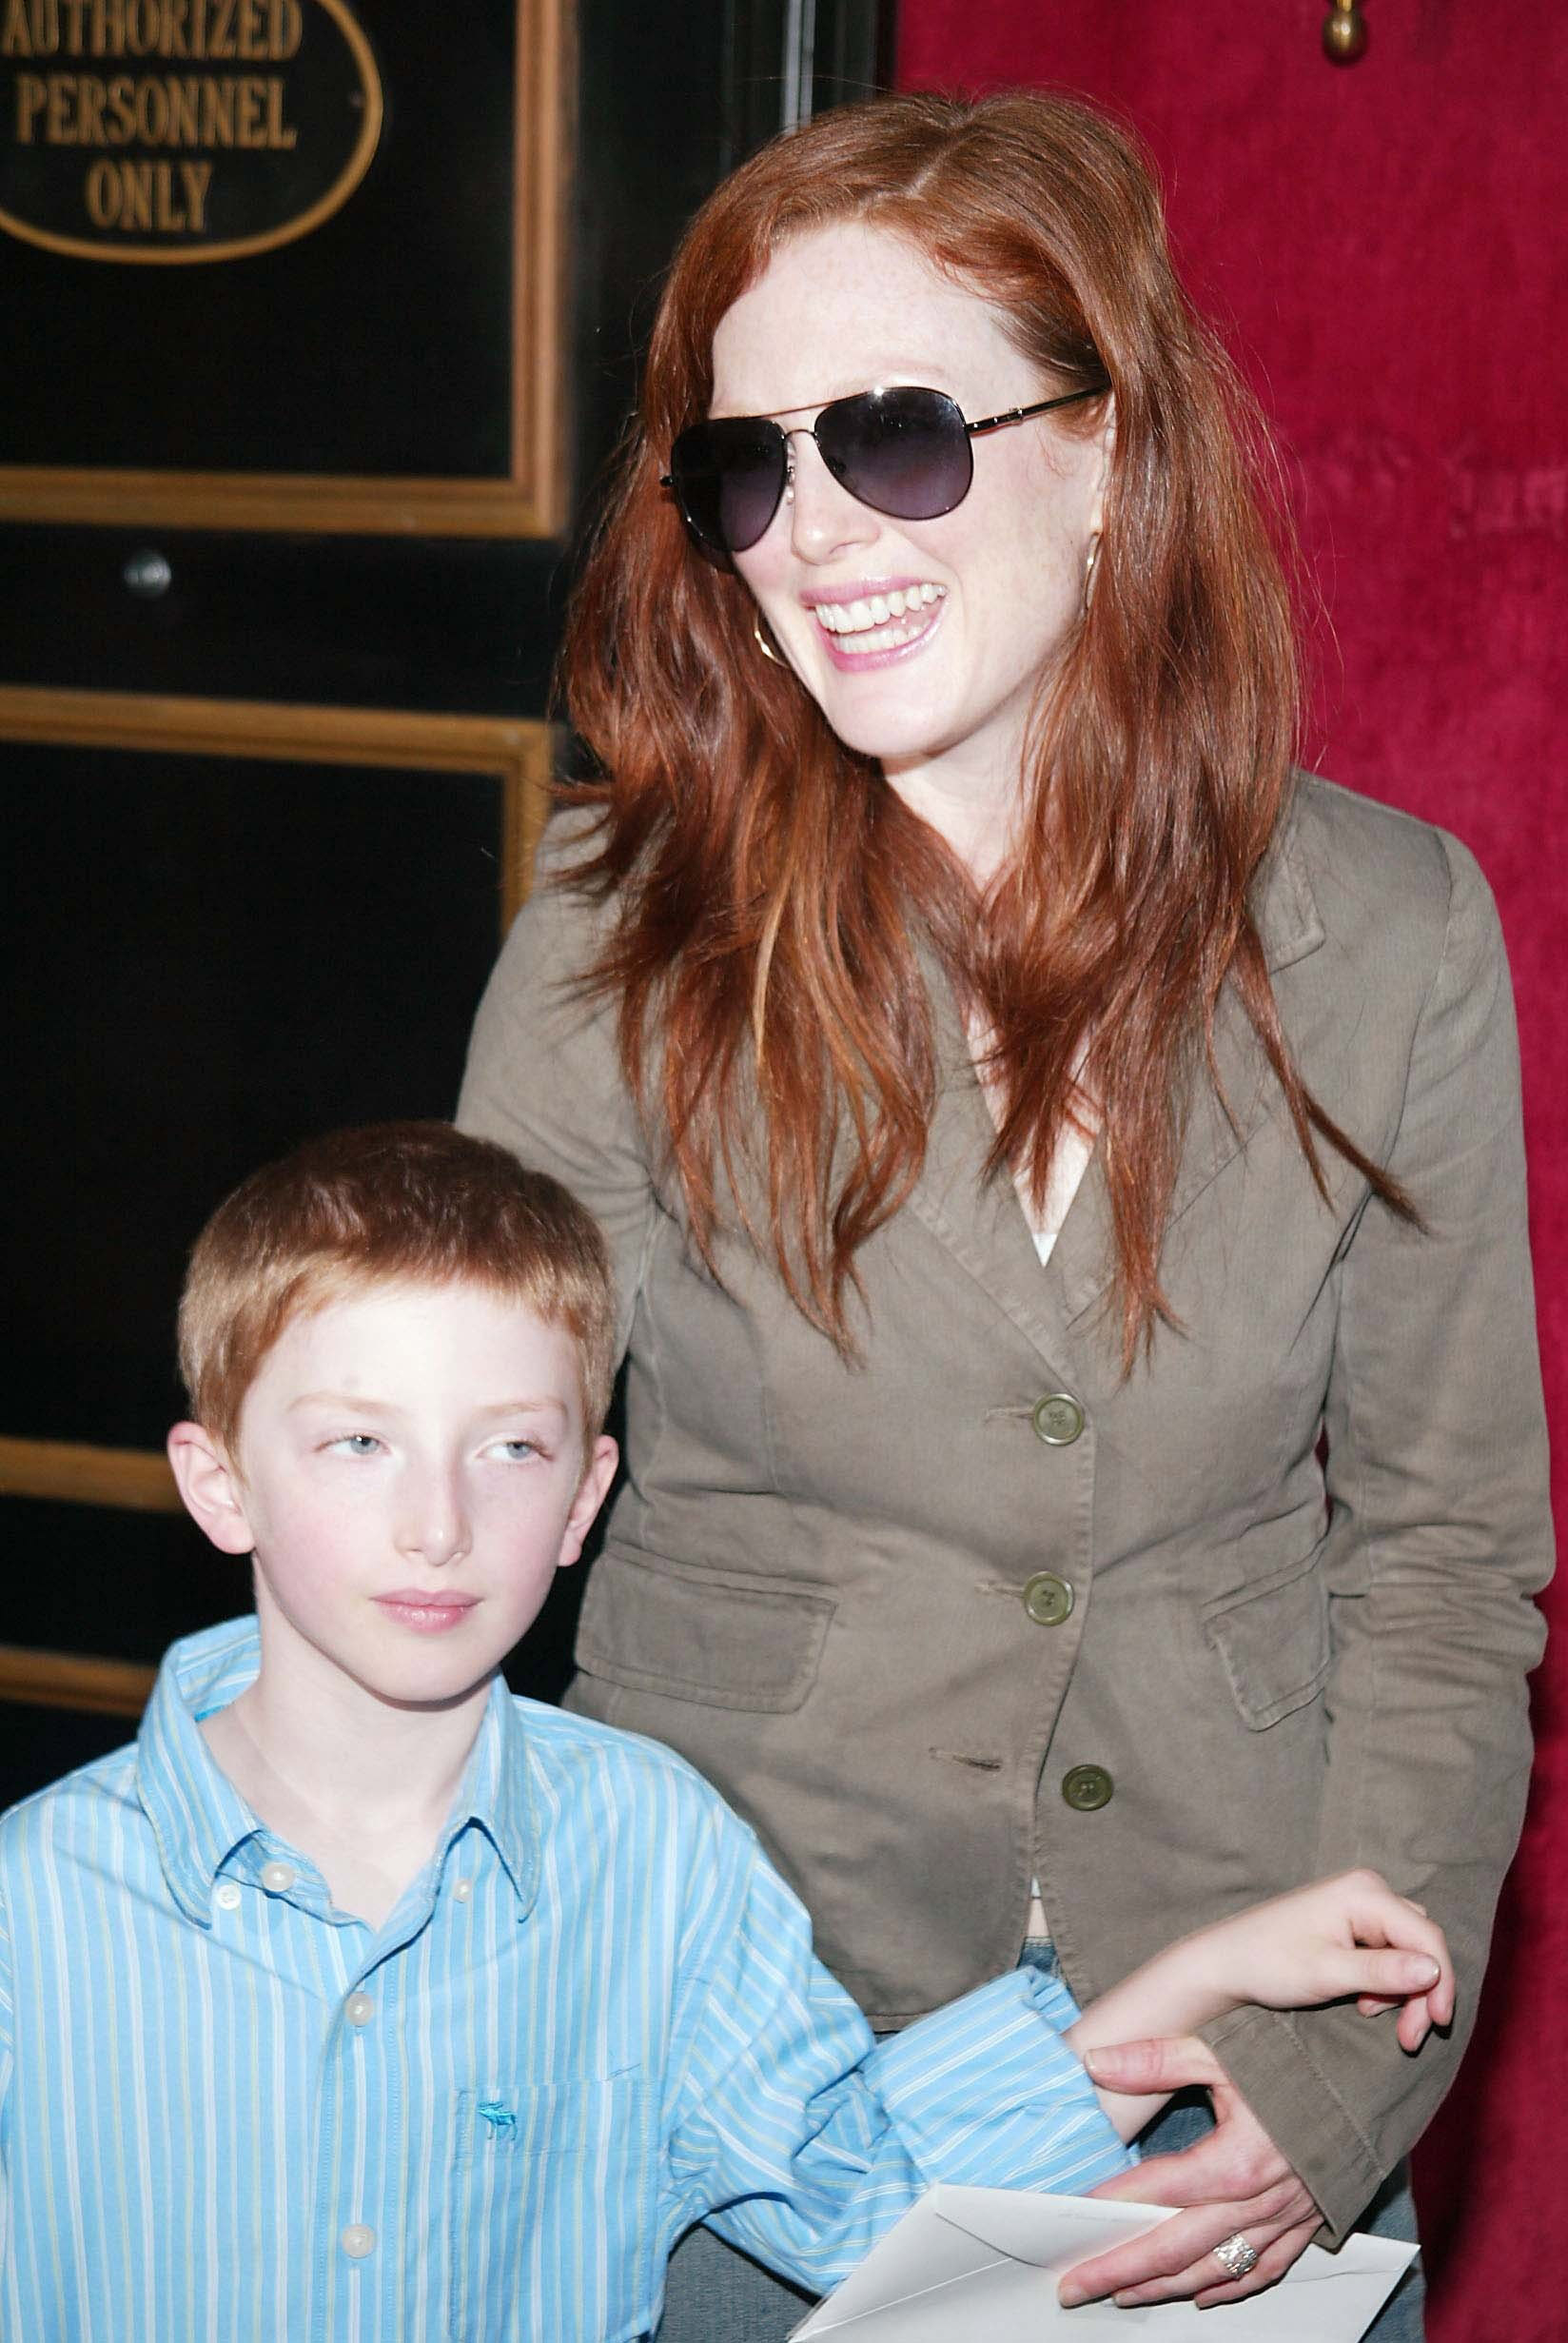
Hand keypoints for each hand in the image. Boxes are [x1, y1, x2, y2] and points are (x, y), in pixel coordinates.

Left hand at [1058, 2038, 1318, 2308]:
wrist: (1374, 2077)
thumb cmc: (1301, 2057)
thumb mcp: (1224, 2047)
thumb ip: (1158, 2058)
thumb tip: (1095, 2062)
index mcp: (1234, 2159)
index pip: (1155, 2191)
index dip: (1109, 2204)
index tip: (1069, 2218)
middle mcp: (1257, 2200)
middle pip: (1176, 2247)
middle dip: (1121, 2271)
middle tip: (1075, 2286)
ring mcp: (1284, 2217)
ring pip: (1216, 2268)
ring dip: (1165, 2286)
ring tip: (1123, 2293)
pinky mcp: (1308, 2222)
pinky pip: (1265, 2269)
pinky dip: (1230, 2286)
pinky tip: (1202, 2294)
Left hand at [1183, 1867, 1454, 2050]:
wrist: (1226, 1964)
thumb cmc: (1269, 1964)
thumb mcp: (1328, 1973)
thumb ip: (1382, 1972)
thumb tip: (1434, 1969)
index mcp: (1364, 1893)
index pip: (1426, 1936)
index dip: (1441, 1982)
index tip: (1436, 2025)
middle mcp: (1367, 1891)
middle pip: (1420, 1944)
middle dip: (1421, 1992)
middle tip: (1409, 2038)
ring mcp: (1359, 1906)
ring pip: (1407, 1952)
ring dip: (1403, 1991)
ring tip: (1374, 2017)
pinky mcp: (1351, 1925)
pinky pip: (1388, 1954)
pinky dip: (1385, 1984)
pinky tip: (1364, 2003)